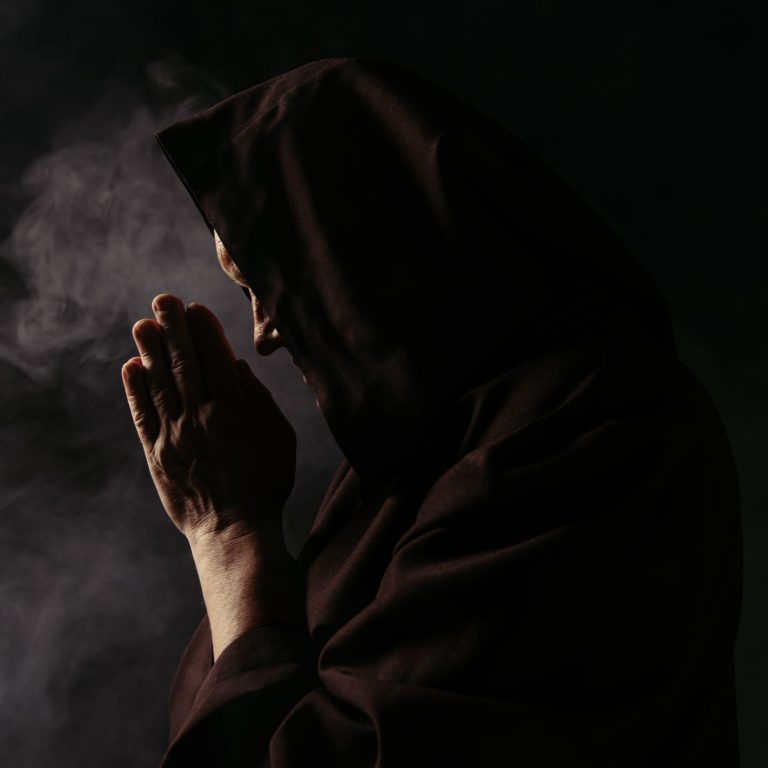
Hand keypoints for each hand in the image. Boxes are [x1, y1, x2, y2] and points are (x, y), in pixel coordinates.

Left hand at [121, 294, 296, 545]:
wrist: (234, 532)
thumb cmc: (266, 484)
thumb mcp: (280, 440)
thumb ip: (258, 401)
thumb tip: (235, 366)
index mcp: (233, 412)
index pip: (215, 359)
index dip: (203, 330)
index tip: (194, 308)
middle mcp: (200, 418)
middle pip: (184, 364)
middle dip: (173, 328)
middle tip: (163, 300)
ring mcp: (175, 436)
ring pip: (159, 384)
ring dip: (149, 351)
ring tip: (142, 324)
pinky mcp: (157, 455)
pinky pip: (143, 416)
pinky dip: (135, 390)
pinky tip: (130, 367)